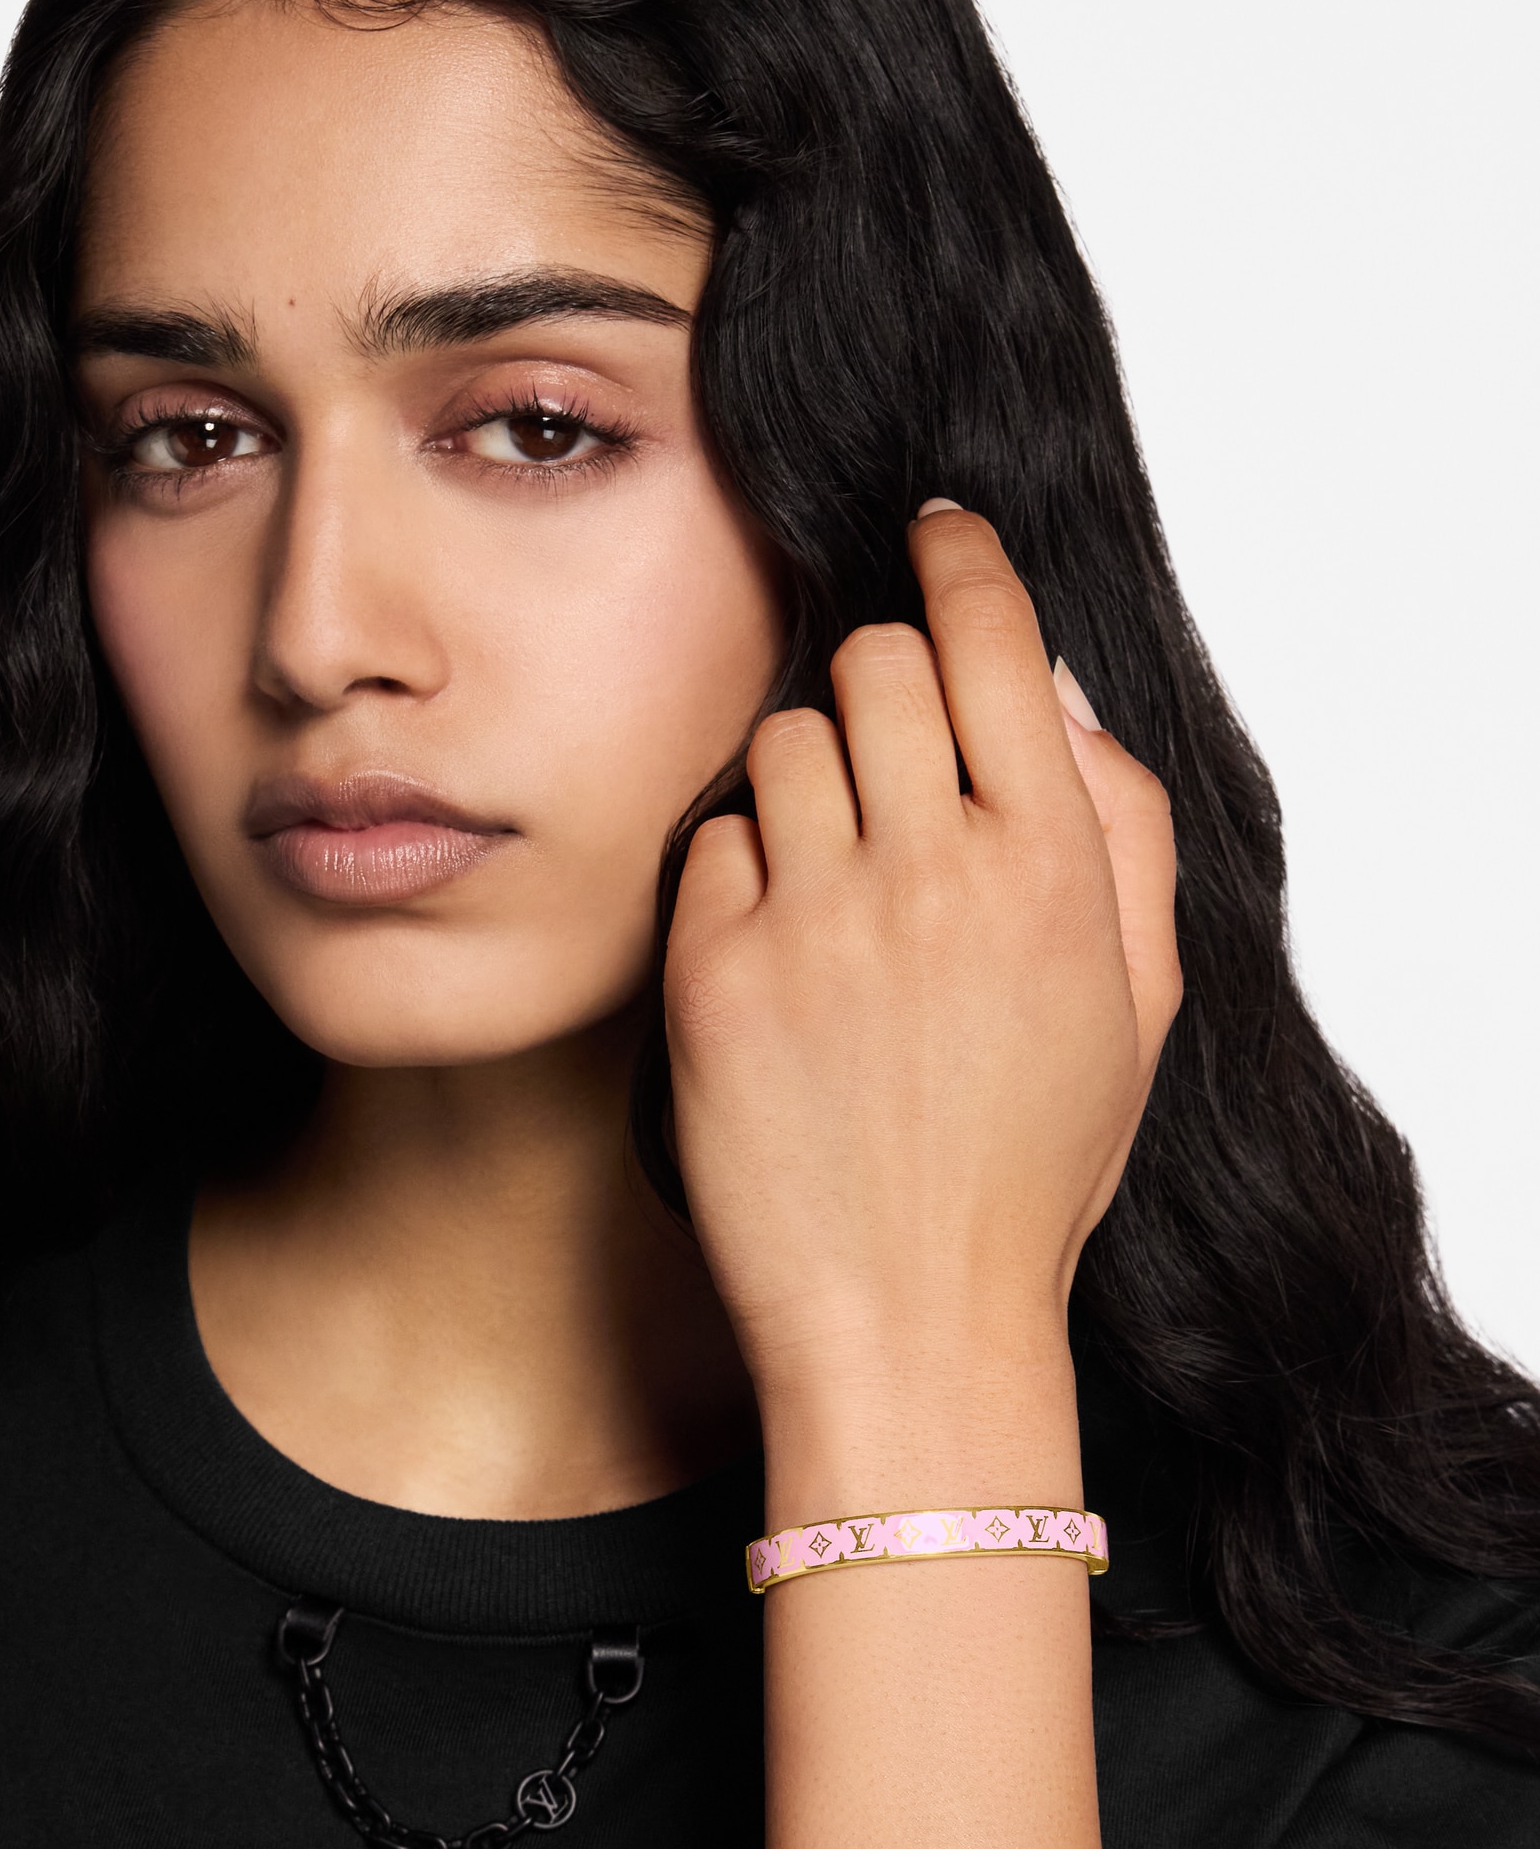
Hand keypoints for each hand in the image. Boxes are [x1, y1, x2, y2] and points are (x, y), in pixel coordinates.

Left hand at [666, 505, 1179, 1485]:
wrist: (910, 1315)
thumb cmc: (1028, 1166)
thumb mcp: (1135, 1003)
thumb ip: (1115, 830)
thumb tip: (1049, 692)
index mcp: (1052, 867)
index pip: (994, 641)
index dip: (963, 565)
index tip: (939, 534)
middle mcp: (932, 871)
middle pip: (873, 662)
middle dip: (880, 675)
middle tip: (887, 738)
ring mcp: (814, 920)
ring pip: (781, 740)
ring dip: (808, 777)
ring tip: (833, 872)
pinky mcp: (712, 972)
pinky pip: (715, 842)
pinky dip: (744, 871)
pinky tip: (780, 947)